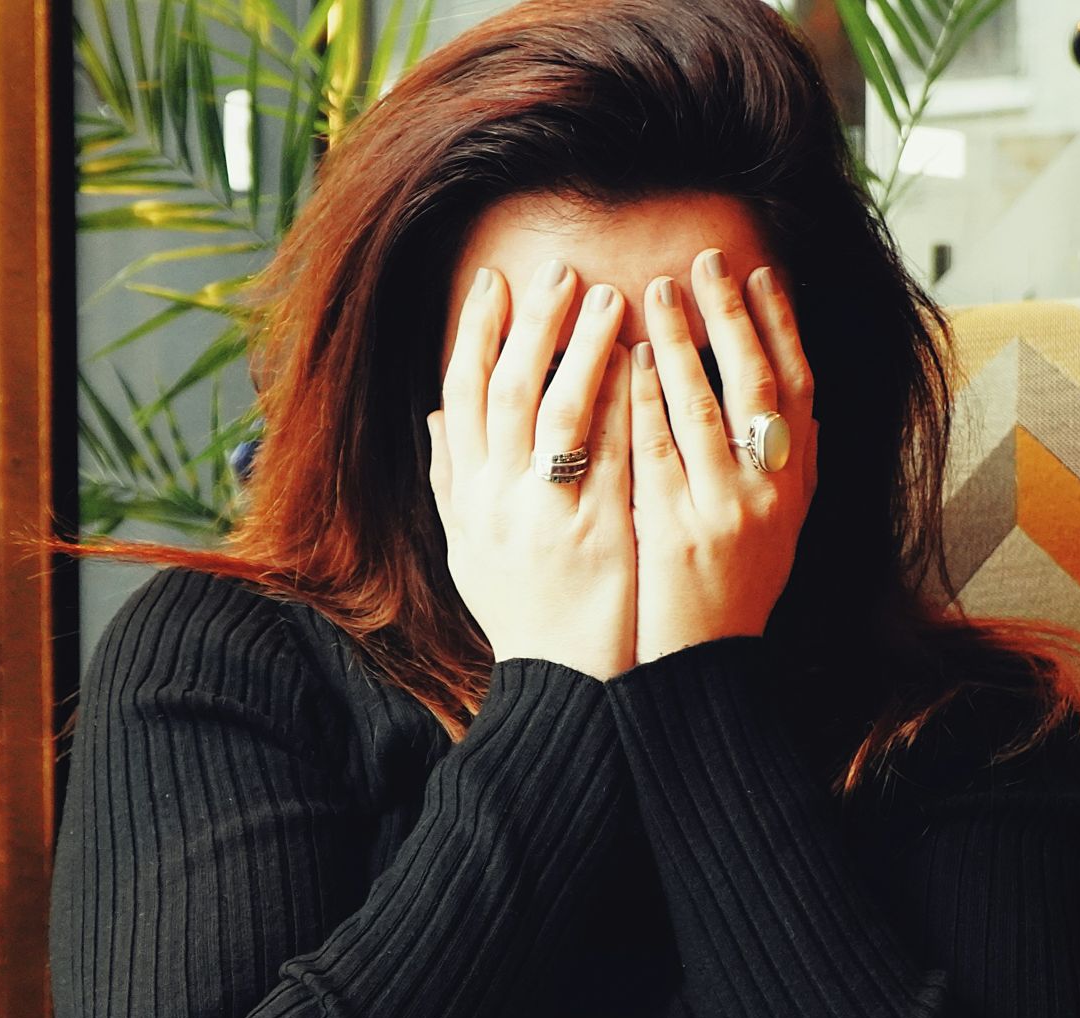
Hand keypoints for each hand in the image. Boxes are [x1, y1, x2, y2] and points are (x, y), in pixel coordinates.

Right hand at [428, 258, 637, 680]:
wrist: (564, 685)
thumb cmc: (522, 614)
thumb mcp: (468, 549)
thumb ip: (451, 481)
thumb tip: (435, 419)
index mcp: (467, 497)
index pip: (462, 395)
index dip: (477, 334)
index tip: (495, 282)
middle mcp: (498, 500)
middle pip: (508, 389)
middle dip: (532, 322)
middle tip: (557, 270)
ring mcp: (548, 515)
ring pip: (560, 410)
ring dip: (583, 346)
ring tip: (610, 296)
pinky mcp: (599, 532)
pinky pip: (610, 452)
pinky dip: (623, 401)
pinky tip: (644, 362)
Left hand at [627, 248, 818, 665]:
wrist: (702, 670)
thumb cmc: (729, 595)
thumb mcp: (773, 529)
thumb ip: (777, 468)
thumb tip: (792, 404)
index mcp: (795, 485)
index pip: (799, 387)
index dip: (783, 326)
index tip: (761, 274)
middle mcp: (771, 492)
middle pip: (759, 383)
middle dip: (732, 315)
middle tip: (706, 261)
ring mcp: (726, 510)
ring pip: (707, 406)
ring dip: (684, 341)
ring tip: (657, 291)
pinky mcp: (678, 530)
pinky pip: (658, 449)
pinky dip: (646, 399)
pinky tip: (629, 359)